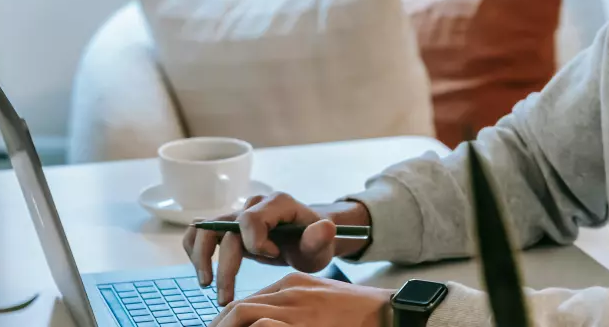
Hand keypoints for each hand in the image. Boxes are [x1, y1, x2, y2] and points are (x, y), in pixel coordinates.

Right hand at [182, 192, 370, 303]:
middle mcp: (254, 204)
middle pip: (224, 229)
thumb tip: (325, 227)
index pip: (251, 219)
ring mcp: (238, 214)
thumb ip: (320, 238)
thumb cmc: (313, 242)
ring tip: (206, 284)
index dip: (256, 243)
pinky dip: (194, 249)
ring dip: (200, 257)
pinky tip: (202, 271)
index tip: (274, 257)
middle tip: (225, 298)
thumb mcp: (322, 244)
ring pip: (205, 228)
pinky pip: (201, 231)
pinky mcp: (228, 226)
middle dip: (225, 266)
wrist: (306, 238)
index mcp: (277, 203)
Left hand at [210, 273, 392, 326]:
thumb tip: (264, 322)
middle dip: (220, 325)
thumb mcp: (318, 307)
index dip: (227, 321)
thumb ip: (293, 311)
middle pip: (240, 307)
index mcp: (293, 286)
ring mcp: (297, 308)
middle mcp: (291, 292)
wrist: (389, 314)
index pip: (248, 301)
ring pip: (244, 314)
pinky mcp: (302, 322)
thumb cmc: (356, 318)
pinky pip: (261, 323)